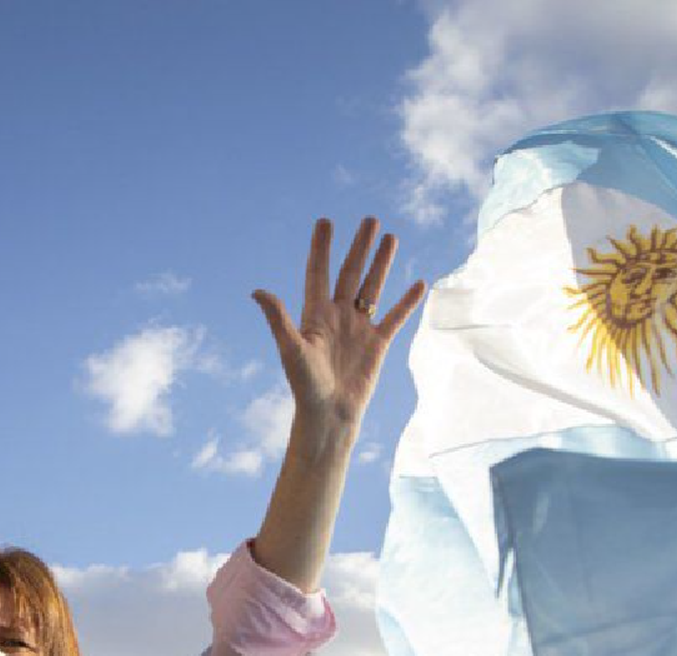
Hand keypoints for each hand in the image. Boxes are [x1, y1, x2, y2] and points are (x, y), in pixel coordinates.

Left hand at [253, 216, 425, 426]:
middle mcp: (337, 316)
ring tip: (391, 238)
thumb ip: (278, 318)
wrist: (329, 415)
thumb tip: (257, 291)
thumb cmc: (306, 385)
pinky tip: (419, 283)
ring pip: (373, 288)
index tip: (325, 221)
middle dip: (359, 246)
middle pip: (350, 273)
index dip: (321, 248)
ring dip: (382, 264)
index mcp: (315, 314)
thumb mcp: (290, 349)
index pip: (319, 272)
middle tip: (370, 219)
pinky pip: (395, 317)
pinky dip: (407, 302)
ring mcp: (359, 328)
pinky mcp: (378, 344)